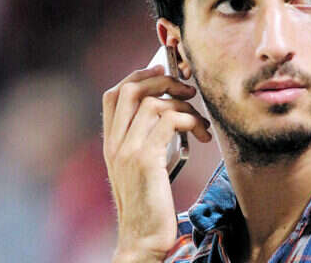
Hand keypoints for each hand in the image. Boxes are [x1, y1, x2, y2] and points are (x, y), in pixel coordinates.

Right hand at [102, 65, 211, 261]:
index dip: (138, 76)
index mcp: (111, 143)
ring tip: (200, 122)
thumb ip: (145, 140)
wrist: (142, 238)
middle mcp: (114, 143)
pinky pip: (169, 121)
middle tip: (187, 89)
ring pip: (153, 102)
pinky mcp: (145, 159)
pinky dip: (190, 120)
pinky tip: (200, 135)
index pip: (114, 94)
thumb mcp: (141, 168)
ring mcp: (127, 150)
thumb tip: (169, 113)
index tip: (162, 72)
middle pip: (131, 89)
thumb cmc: (149, 204)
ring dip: (184, 105)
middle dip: (163, 80)